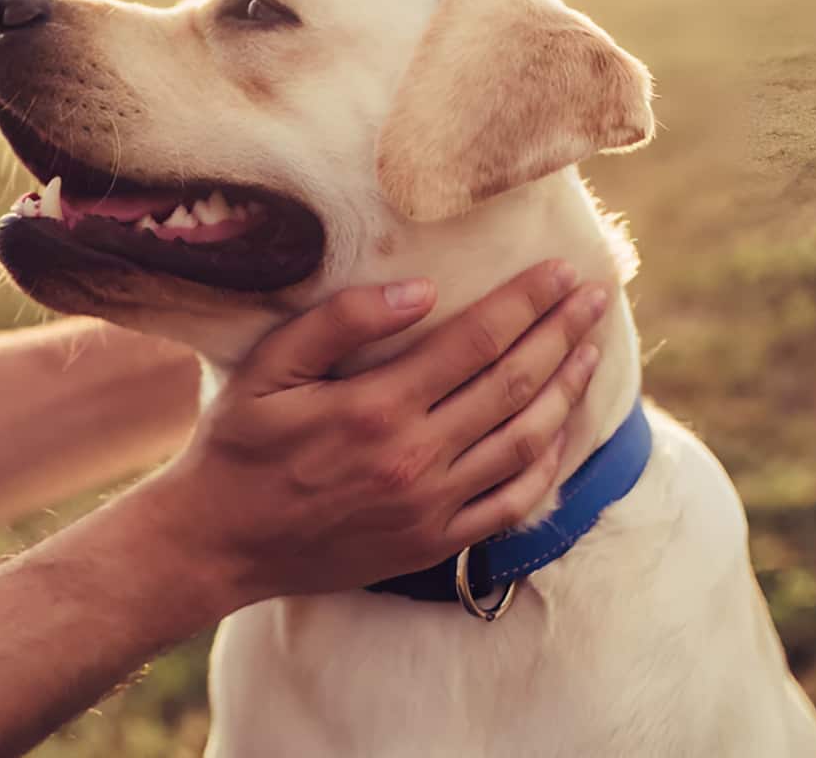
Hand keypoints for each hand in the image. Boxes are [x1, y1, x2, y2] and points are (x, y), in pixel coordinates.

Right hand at [137, 260, 612, 613]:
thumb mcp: (268, 369)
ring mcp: (430, 506)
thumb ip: (339, 322)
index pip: (476, 341)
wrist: (219, 543)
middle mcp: (414, 458)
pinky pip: (512, 503)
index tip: (561, 272)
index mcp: (375, 407)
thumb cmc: (238, 446)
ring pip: (524, 441)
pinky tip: (560, 431)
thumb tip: (420, 290)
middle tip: (595, 297)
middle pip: (513, 385)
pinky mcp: (434, 542)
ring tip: (589, 351)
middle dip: (561, 334)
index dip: (526, 303)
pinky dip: (547, 464)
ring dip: (565, 391)